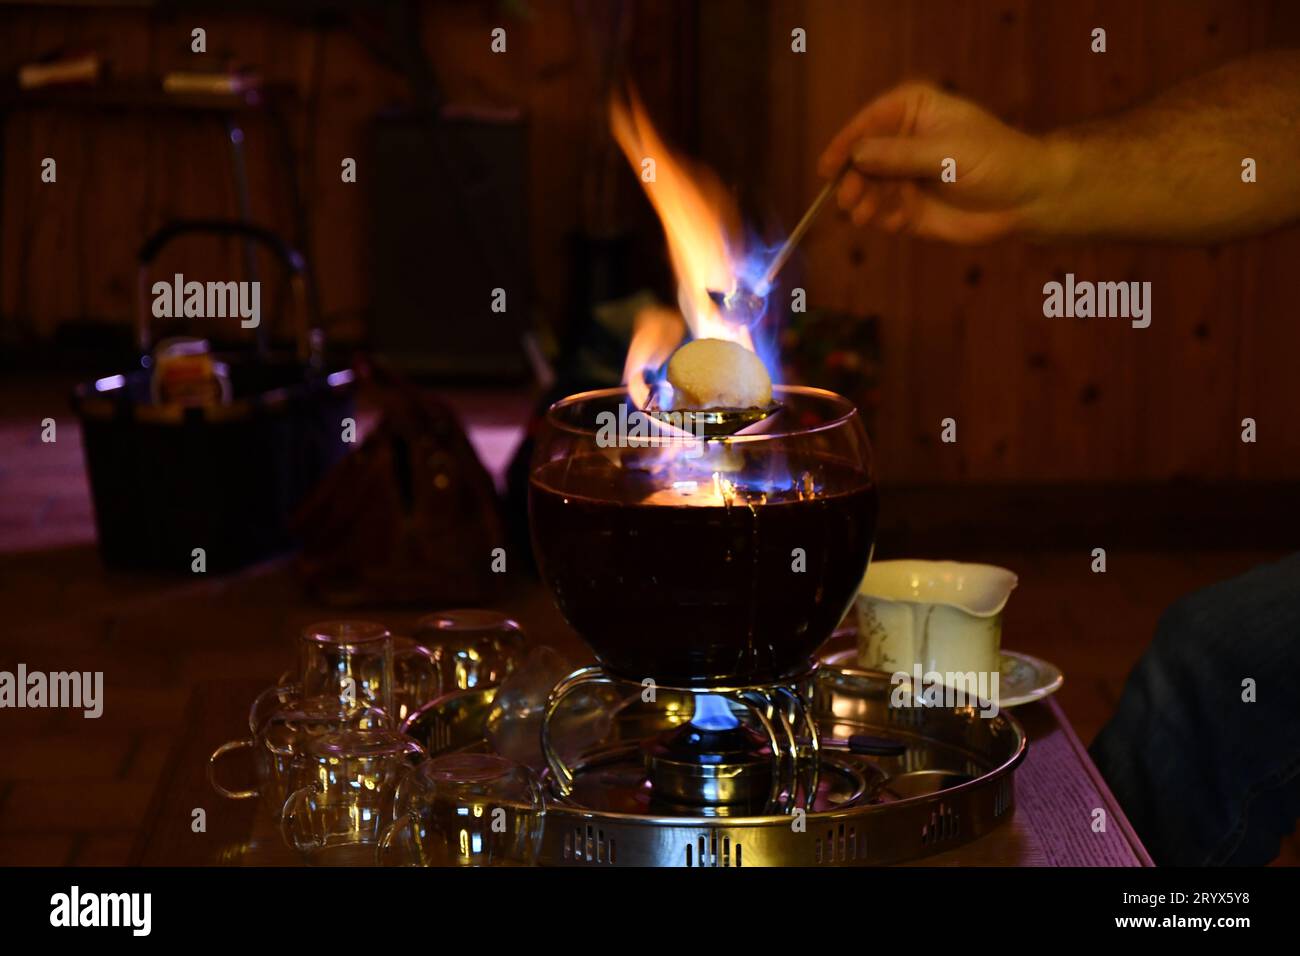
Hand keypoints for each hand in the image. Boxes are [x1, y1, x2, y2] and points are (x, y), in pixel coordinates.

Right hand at [818, 81, 1064, 242]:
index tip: (829, 166)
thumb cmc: (996, 161)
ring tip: (867, 217)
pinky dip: (884, 219)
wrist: (1026, 199)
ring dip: (864, 204)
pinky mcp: (907, 207)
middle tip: (848, 200)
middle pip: (862, 158)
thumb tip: (857, 154)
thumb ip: (902, 155)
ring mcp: (903, 175)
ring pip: (867, 189)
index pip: (870, 122)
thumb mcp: (949, 152)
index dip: (846, 143)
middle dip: (853, 180)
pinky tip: (900, 223)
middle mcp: (902, 141)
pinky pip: (882, 213)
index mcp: (913, 110)